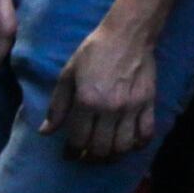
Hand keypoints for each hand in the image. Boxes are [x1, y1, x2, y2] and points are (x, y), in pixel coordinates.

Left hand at [49, 13, 159, 164]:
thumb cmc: (93, 52)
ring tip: (106, 154)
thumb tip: (45, 132)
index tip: (70, 155)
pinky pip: (146, 133)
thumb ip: (57, 106)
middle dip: (90, 158)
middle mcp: (110, 108)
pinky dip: (139, 145)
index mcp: (87, 100)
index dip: (72, 152)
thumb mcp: (68, 75)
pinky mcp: (148, 103)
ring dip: (113, 156)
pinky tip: (130, 144)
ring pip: (123, 146)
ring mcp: (131, 107)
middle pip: (101, 148)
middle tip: (86, 156)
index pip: (78, 139)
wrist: (128, 34)